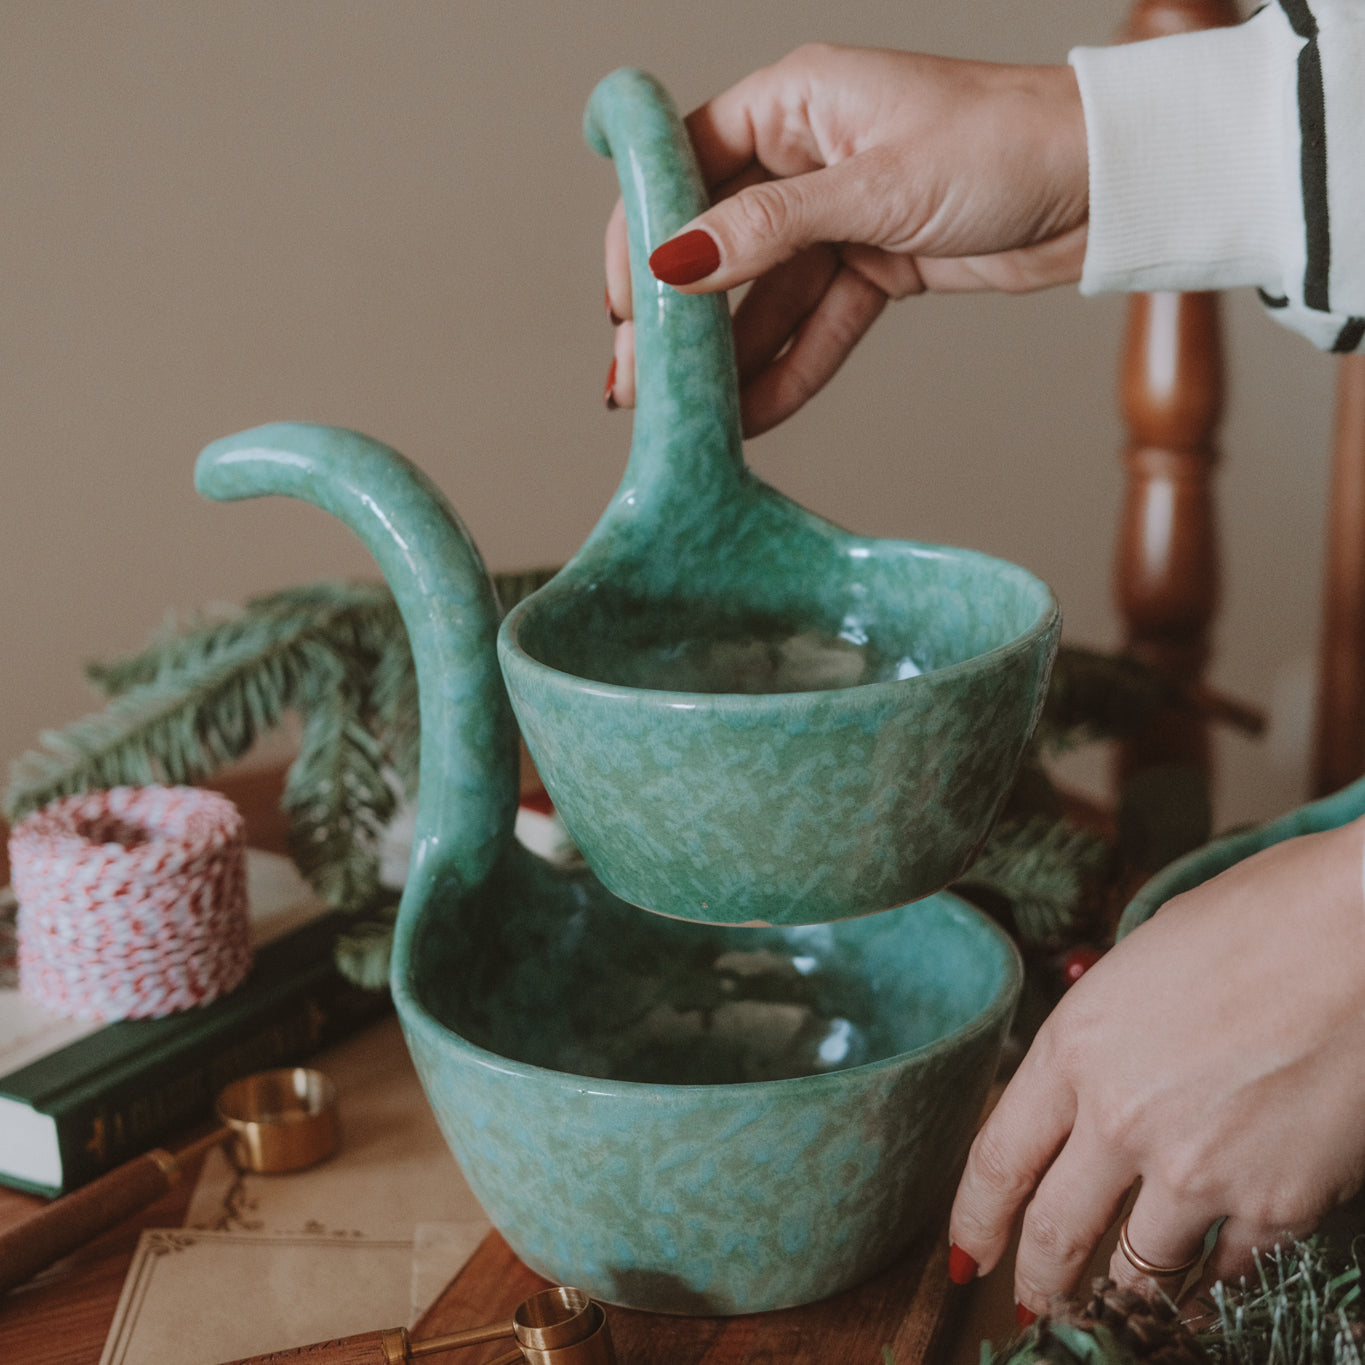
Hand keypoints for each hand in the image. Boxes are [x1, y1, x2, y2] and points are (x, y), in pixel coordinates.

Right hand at [604, 44, 1087, 435]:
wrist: (1104, 186)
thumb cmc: (1003, 146)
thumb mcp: (874, 187)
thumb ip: (769, 229)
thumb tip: (674, 261)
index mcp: (795, 101)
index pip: (685, 161)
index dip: (643, 229)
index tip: (622, 300)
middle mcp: (807, 157)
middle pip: (718, 241)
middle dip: (678, 315)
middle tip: (636, 383)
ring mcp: (839, 217)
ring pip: (765, 296)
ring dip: (729, 358)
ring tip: (688, 418)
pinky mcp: (874, 267)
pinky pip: (816, 324)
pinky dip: (790, 369)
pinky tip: (753, 416)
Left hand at [948, 817, 1364, 1319]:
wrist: (1363, 932)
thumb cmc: (1258, 919)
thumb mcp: (1140, 965)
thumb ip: (1106, 1038)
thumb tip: (1096, 1082)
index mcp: (1075, 1046)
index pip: (998, 1157)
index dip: (974, 1217)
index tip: (964, 1252)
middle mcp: (1122, 1118)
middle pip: (1054, 1232)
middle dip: (1038, 1280)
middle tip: (1032, 1303)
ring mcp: (1200, 1169)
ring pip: (1141, 1270)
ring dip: (1128, 1293)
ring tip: (1123, 1300)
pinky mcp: (1279, 1201)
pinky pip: (1229, 1267)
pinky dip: (1216, 1277)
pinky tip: (1211, 1270)